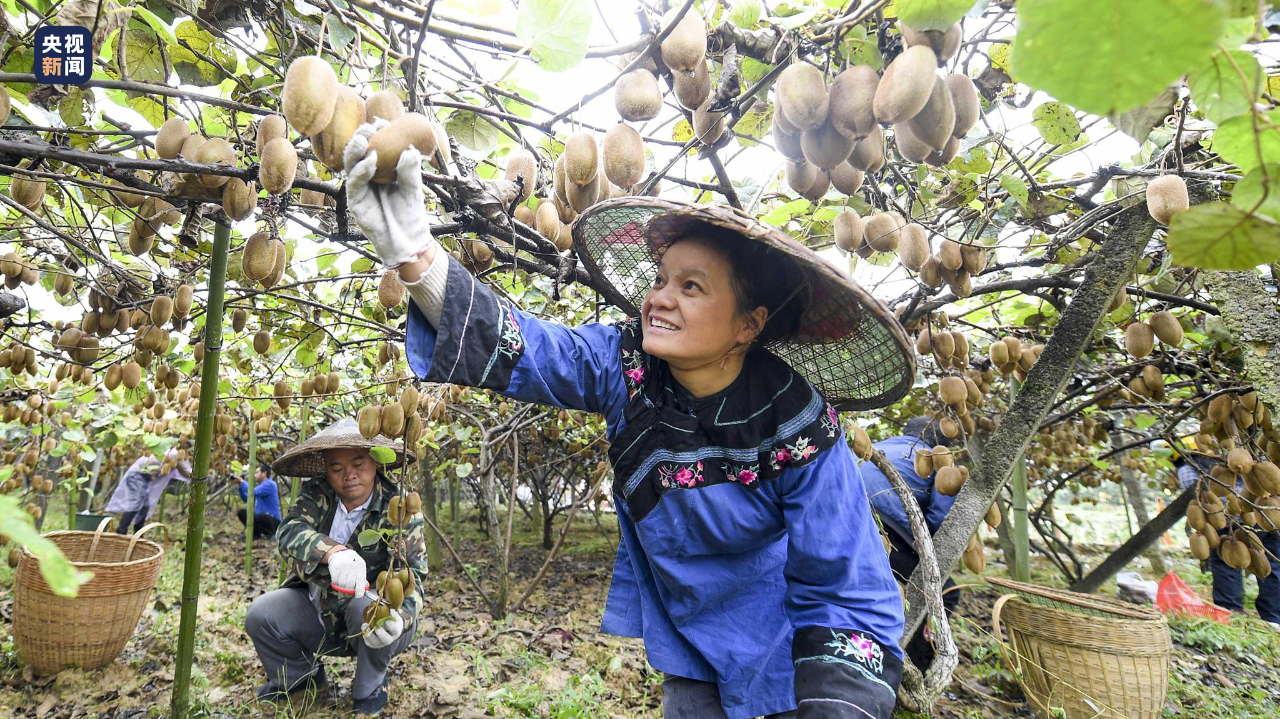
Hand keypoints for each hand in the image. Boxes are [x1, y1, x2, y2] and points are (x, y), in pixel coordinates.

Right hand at [327, 549, 369, 593]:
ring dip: (342, 587)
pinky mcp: (335, 569)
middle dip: (349, 589)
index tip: (358, 596)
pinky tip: (338, 580)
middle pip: (350, 585)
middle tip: (349, 589)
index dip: (359, 592)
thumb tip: (364, 588)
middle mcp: (352, 568)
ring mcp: (343, 568)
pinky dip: (336, 583)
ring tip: (343, 583)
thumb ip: (362, 578)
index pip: (360, 583)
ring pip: (342, 584)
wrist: (341, 552)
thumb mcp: (360, 567)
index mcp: (360, 568)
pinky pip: (335, 581)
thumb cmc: (353, 562)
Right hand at [343, 121, 436, 267]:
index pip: (374, 147)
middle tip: (371, 127)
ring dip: (356, 149)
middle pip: (358, 152)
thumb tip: (410, 150)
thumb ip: (411, 170)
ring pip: (351, 164)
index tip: (382, 121)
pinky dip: (361, 170)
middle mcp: (367, 177)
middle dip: (362, 136)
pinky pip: (355, 183)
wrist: (408, 240)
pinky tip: (370, 161)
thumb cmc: (410, 214)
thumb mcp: (414, 188)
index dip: (375, 134)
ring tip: (366, 138)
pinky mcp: (356, 202)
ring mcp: (360, 188)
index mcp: (381, 170)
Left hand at [362, 610, 403, 648]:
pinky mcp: (373, 644)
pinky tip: (363, 628)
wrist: (388, 628)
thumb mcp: (393, 614)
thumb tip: (384, 603)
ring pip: (375, 642)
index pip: (395, 630)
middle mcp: (389, 638)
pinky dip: (365, 635)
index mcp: (396, 630)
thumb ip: (390, 610)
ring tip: (364, 625)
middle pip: (386, 639)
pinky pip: (368, 642)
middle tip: (377, 627)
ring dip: (369, 635)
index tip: (387, 620)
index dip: (391, 626)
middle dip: (381, 633)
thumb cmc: (390, 619)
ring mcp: (381, 642)